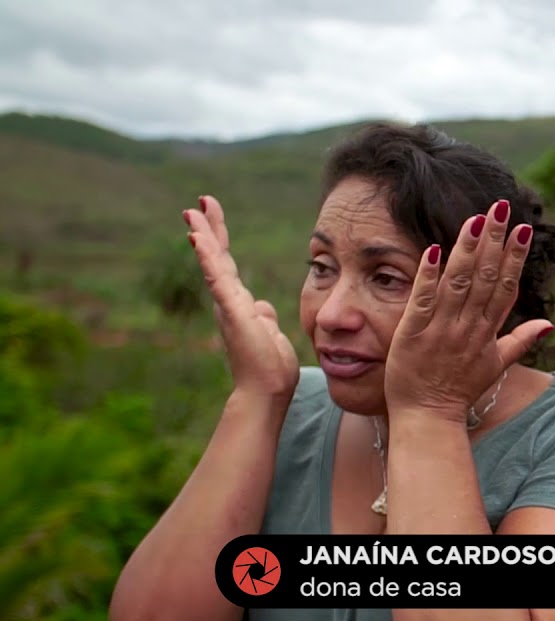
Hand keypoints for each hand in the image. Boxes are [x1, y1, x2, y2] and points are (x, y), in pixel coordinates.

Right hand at [185, 195, 299, 402]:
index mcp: (239, 304)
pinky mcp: (233, 312)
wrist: (266, 392)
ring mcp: (228, 306)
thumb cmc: (270, 368)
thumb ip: (264, 316)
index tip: (212, 214)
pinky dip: (207, 257)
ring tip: (193, 212)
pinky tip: (197, 238)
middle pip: (218, 257)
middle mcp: (229, 302)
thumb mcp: (270, 333)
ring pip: (214, 264)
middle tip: (198, 203)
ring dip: (204, 236)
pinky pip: (218, 279)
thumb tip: (262, 306)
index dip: (220, 240)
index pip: (228, 265)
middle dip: (208, 229)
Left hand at [384, 199, 551, 421]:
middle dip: (496, 240)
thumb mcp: (496, 366)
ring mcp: (442, 329)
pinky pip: (424, 300)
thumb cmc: (459, 391)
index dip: (515, 256)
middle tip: (502, 207)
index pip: (506, 286)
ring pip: (459, 283)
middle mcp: (469, 327)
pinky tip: (435, 250)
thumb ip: (521, 341)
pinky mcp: (414, 333)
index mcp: (488, 331)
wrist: (429, 418)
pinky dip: (429, 275)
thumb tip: (550, 324)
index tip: (523, 228)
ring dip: (469, 249)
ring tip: (477, 219)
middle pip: (487, 277)